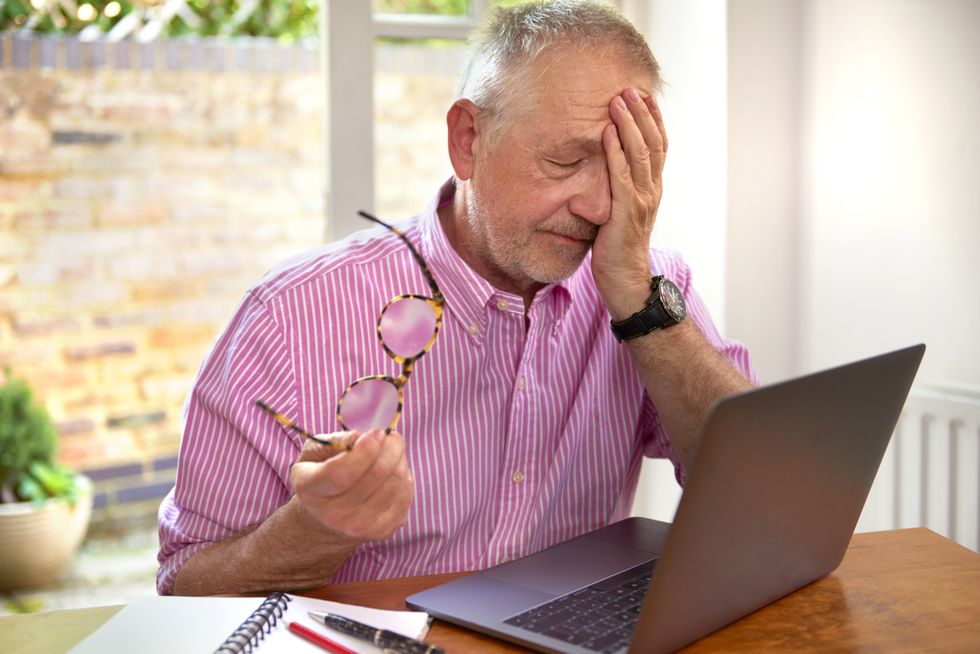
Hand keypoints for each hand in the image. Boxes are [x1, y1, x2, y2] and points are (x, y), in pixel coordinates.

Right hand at [289, 429, 413, 543]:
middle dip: (391, 446)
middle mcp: (334, 514)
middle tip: (390, 436)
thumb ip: (333, 442)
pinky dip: (404, 477)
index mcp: (311, 490)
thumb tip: (359, 437)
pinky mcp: (382, 531)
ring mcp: (359, 526)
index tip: (377, 432)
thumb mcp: (312, 454)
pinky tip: (392, 472)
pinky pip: (406, 495)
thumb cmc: (319, 477)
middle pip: (377, 474)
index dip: (365, 449)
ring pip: (396, 482)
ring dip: (399, 459)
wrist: (324, 521)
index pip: (342, 473)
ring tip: (389, 453)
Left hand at [594, 87, 668, 319]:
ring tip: (618, 101)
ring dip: (629, 125)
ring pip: (640, 155)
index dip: (653, 120)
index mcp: (653, 190)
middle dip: (641, 114)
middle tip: (629, 89)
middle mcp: (652, 192)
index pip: (658, 147)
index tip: (644, 97)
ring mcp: (641, 202)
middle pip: (653, 144)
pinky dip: (615, 153)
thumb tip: (606, 169)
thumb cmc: (618, 250)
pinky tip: (607, 134)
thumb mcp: (622, 214)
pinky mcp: (625, 214)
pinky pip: (621, 177)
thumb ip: (620, 191)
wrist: (626, 283)